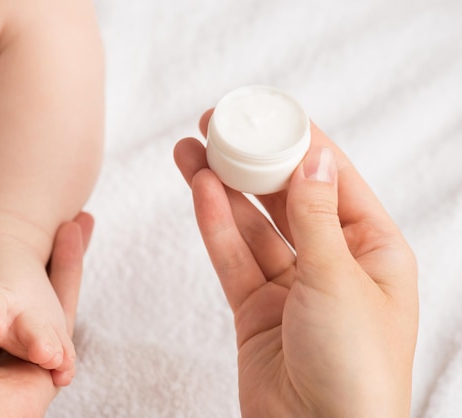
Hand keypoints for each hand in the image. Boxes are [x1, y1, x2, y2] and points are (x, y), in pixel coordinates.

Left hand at [0, 203, 92, 417]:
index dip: (15, 250)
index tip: (27, 222)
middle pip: (33, 289)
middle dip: (50, 253)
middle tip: (69, 218)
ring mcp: (21, 356)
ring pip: (53, 301)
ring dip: (68, 260)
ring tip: (81, 220)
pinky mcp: (45, 370)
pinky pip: (63, 323)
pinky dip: (71, 282)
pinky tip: (77, 246)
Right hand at [174, 111, 417, 417]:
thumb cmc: (355, 368)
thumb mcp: (340, 278)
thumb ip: (316, 216)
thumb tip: (313, 156)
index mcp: (374, 251)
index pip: (333, 180)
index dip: (299, 143)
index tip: (267, 113)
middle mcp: (333, 264)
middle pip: (286, 198)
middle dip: (253, 162)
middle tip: (219, 127)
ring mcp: (291, 287)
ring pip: (252, 226)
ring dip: (223, 188)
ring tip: (193, 151)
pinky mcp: (256, 309)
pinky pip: (234, 258)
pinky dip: (216, 225)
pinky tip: (200, 192)